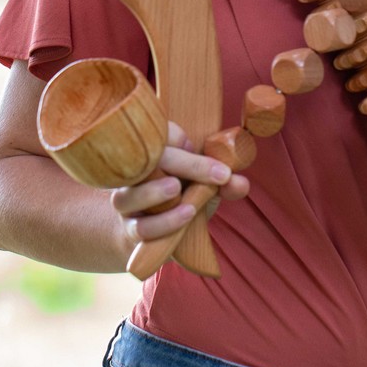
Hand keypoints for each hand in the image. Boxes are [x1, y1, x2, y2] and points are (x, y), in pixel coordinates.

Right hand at [110, 121, 249, 244]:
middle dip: (182, 164)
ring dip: (154, 193)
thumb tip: (241, 183)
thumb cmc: (184, 197)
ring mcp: (126, 201)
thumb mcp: (205, 186)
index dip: (175, 135)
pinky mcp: (129, 229)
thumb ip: (223, 183)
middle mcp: (134, 174)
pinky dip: (162, 222)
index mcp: (153, 154)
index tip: (195, 144)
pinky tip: (185, 216)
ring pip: (128, 196)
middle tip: (215, 173)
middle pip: (147, 161)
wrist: (157, 232)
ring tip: (179, 190)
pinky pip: (138, 227)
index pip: (158, 133)